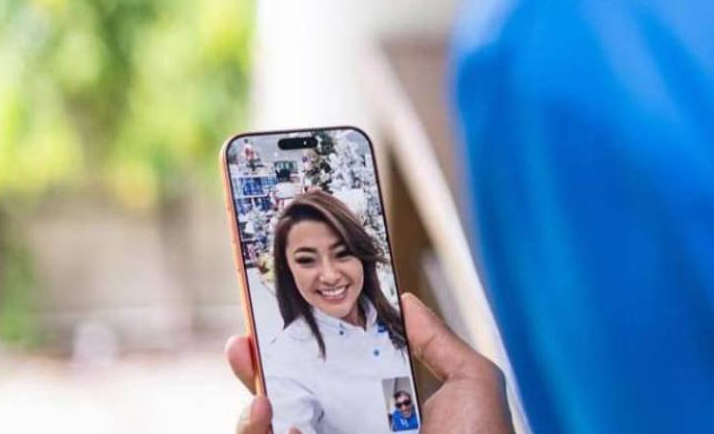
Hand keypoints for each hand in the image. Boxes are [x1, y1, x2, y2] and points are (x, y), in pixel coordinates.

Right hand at [226, 292, 513, 433]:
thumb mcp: (470, 382)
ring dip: (250, 414)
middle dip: (258, 376)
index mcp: (380, 414)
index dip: (299, 355)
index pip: (329, 381)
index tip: (276, 324)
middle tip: (244, 344)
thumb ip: (436, 340)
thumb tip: (404, 300)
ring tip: (256, 388)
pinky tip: (266, 415)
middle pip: (288, 407)